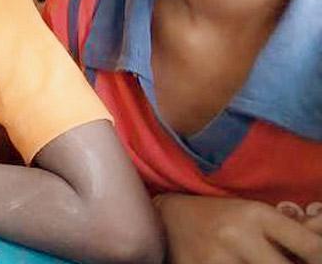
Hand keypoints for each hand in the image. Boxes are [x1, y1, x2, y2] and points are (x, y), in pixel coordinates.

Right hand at [157, 194, 321, 263]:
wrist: (167, 217)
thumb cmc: (220, 217)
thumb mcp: (254, 214)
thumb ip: (290, 231)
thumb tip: (321, 238)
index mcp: (256, 215)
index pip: (311, 246)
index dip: (320, 259)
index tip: (315, 262)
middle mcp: (237, 235)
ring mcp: (215, 258)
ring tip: (254, 263)